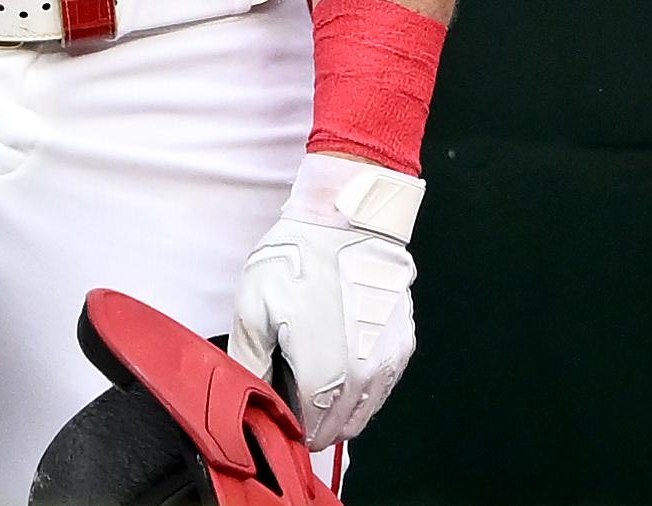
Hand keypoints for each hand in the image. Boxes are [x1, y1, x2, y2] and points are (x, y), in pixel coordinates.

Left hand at [228, 152, 423, 449]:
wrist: (348, 219)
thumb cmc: (298, 258)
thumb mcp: (253, 309)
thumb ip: (249, 366)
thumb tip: (250, 401)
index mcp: (322, 378)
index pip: (308, 433)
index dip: (288, 421)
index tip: (277, 396)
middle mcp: (361, 380)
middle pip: (337, 429)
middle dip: (314, 416)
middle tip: (292, 380)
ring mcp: (386, 364)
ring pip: (363, 412)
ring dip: (339, 404)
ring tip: (315, 364)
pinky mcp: (402, 346)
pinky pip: (381, 387)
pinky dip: (361, 384)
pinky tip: (341, 352)